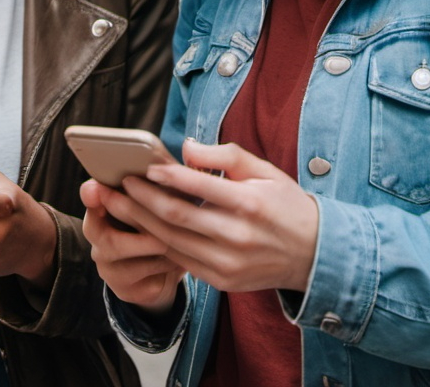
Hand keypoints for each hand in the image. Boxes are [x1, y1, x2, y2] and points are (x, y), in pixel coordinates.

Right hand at [80, 178, 183, 313]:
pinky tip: (183, 259)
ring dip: (163, 249)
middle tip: (168, 220)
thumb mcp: (154, 203)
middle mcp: (98, 241)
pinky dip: (170, 268)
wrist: (160, 271)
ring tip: (184, 240)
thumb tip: (170, 159)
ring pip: (136, 260)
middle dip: (142, 227)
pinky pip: (150, 280)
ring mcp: (109, 269)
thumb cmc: (157, 225)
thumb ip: (154, 183)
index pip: (90, 201)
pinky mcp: (125, 291)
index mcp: (101, 212)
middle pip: (109, 237)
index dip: (92, 195)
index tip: (96, 188)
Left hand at [115, 139, 318, 293]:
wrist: (315, 255)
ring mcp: (229, 263)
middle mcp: (237, 236)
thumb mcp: (265, 171)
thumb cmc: (287, 205)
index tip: (143, 168)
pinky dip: (158, 243)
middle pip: (176, 218)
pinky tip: (140, 228)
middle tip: (114, 186)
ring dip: (140, 223)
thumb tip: (185, 148)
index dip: (167, 177)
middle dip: (139, 201)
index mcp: (250, 203)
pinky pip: (182, 260)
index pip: (198, 187)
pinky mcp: (222, 281)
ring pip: (172, 242)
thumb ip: (224, 156)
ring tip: (117, 205)